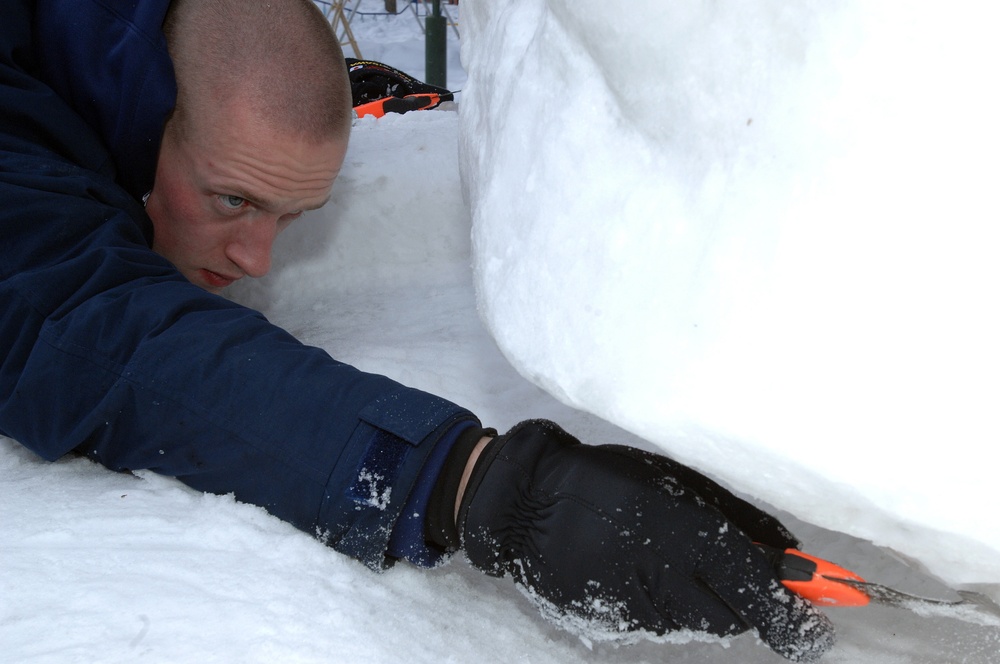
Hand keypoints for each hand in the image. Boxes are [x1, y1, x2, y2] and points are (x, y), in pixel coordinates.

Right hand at [456, 420, 834, 661]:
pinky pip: (663, 623)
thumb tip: (790, 555)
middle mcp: (664, 574)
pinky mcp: (614, 621)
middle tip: (738, 572)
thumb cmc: (608, 477)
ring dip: (707, 601)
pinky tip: (645, 570)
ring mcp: (636, 604)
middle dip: (749, 603)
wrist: (527, 504)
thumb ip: (739, 519)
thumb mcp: (678, 480)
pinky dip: (670, 604)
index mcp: (685, 530)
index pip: (758, 591)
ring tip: (676, 559)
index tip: (822, 626)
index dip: (796, 615)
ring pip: (699, 623)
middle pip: (735, 618)